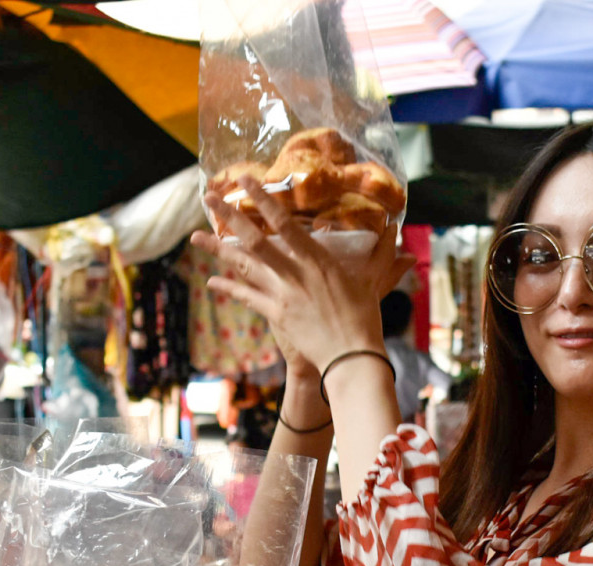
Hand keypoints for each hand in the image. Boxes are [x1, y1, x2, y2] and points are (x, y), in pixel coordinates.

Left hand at [192, 177, 415, 377]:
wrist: (352, 357)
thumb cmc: (365, 318)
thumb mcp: (373, 281)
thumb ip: (382, 254)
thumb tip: (397, 228)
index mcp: (318, 260)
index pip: (286, 224)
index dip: (264, 200)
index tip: (246, 181)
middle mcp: (295, 273)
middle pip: (256, 240)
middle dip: (230, 217)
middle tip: (208, 198)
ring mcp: (283, 294)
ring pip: (245, 266)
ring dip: (218, 250)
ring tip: (195, 236)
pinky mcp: (277, 316)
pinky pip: (247, 298)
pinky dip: (229, 288)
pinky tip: (211, 280)